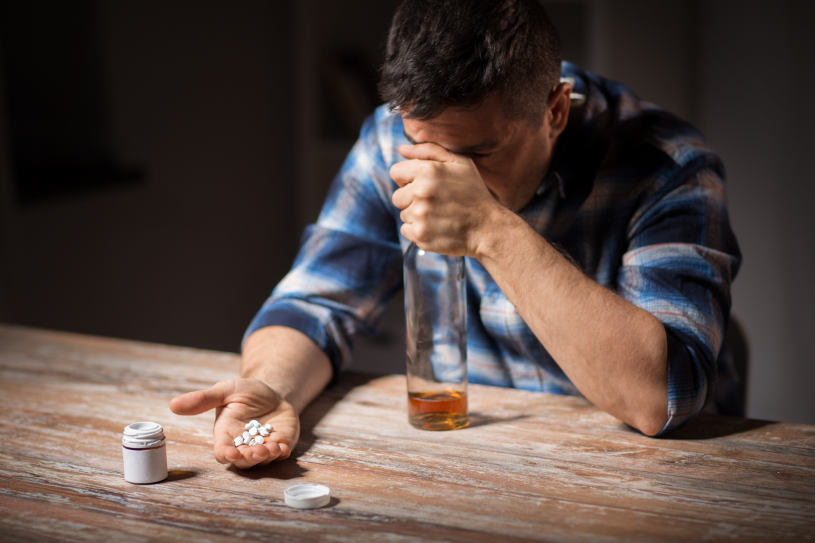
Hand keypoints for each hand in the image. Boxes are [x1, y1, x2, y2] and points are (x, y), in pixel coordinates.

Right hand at [169, 378, 298, 468]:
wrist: (273, 392)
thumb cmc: (245, 392)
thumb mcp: (226, 391)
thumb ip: (203, 399)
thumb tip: (173, 405)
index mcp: (226, 435)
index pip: (222, 452)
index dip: (227, 455)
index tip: (232, 453)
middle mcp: (243, 445)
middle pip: (243, 461)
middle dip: (250, 458)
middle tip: (258, 450)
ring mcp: (262, 447)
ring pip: (262, 461)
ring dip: (266, 456)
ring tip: (272, 447)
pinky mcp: (280, 444)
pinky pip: (280, 455)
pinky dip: (281, 453)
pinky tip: (283, 447)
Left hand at [390, 143, 498, 255]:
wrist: (488, 227)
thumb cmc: (474, 193)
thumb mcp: (459, 163)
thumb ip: (429, 151)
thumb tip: (401, 149)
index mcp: (427, 171)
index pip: (396, 172)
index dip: (408, 179)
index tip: (424, 185)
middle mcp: (421, 192)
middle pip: (397, 196)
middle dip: (412, 199)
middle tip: (436, 203)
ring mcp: (420, 215)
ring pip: (404, 214)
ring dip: (417, 216)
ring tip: (439, 215)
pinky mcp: (421, 235)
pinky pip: (406, 231)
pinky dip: (418, 231)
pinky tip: (436, 228)